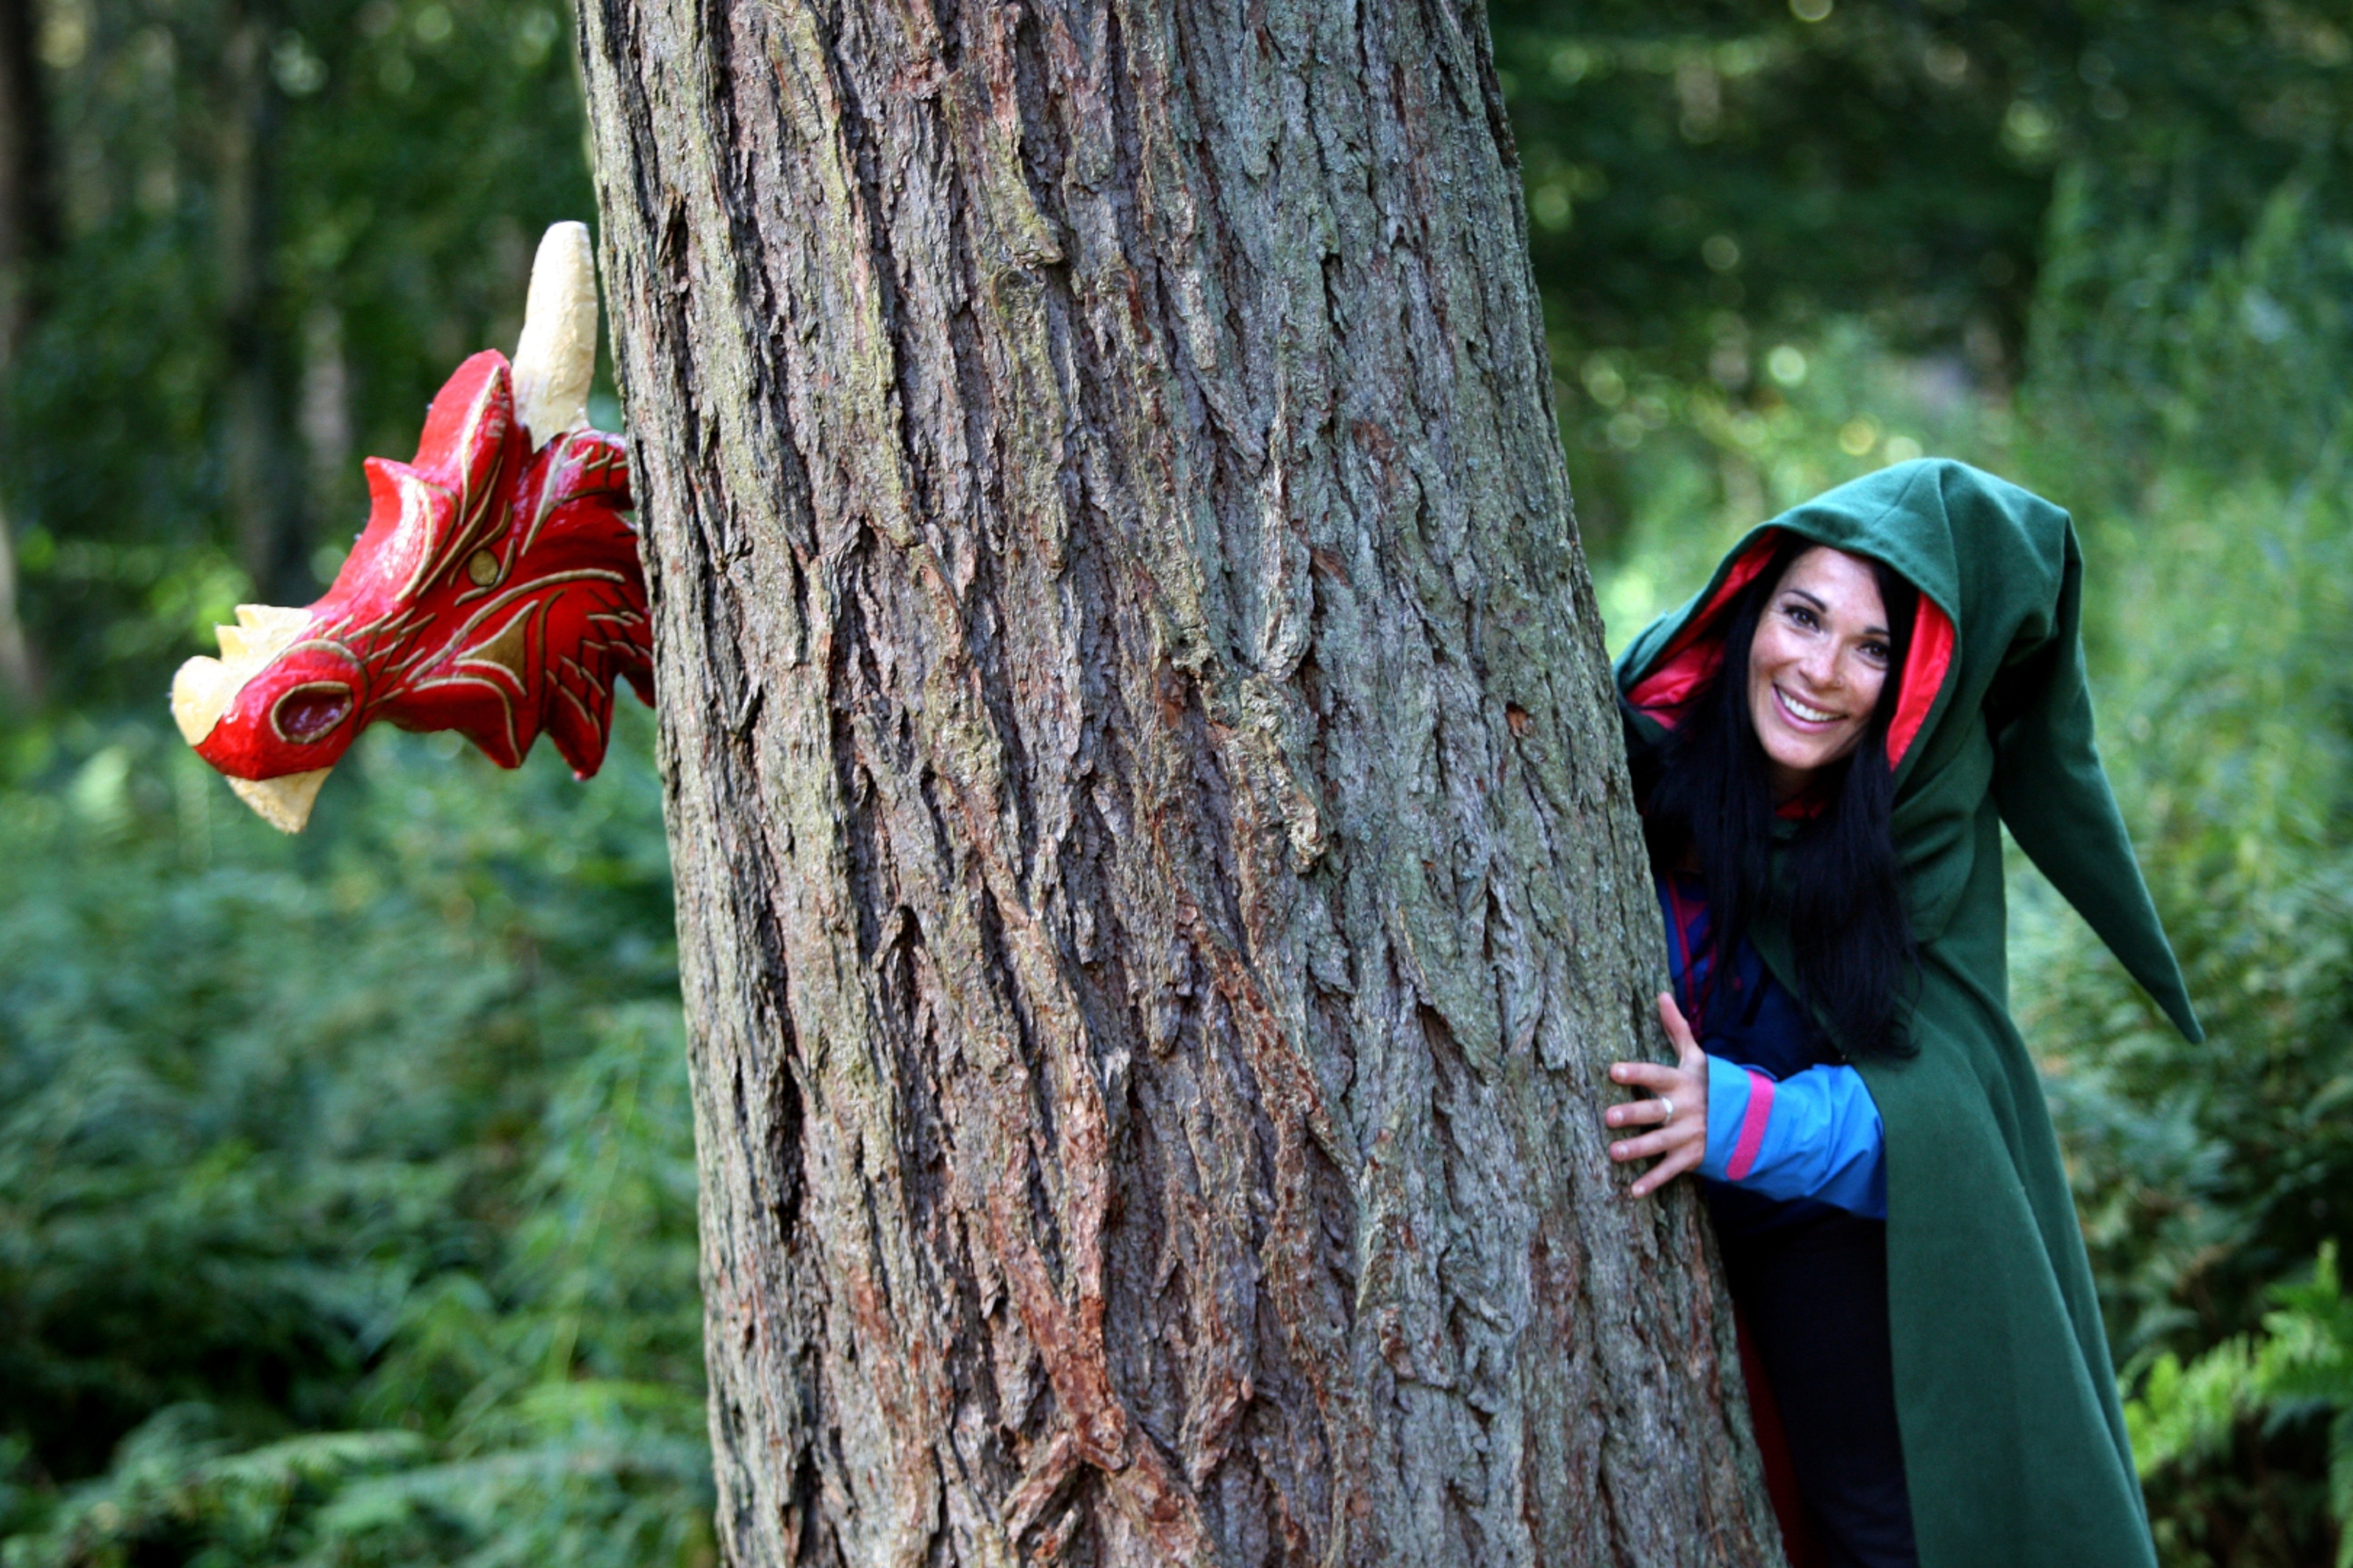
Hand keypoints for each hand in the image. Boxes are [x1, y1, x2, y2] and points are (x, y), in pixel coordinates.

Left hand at [1605, 992, 1709, 1198]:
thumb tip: (1661, 994)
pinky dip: (1653, 1183)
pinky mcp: (1694, 1156)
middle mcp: (1686, 1108)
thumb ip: (1676, 1028)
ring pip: (1660, 1142)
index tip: (1613, 1070)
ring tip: (1614, 1153)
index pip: (1656, 1074)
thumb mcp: (1697, 1057)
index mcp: (1683, 1081)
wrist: (1751, 1119)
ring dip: (1638, 1149)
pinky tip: (1633, 1192)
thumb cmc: (1712, 1082)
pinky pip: (1671, 1171)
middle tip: (1609, 1116)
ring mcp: (1690, 1134)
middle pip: (1655, 1110)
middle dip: (1633, 1114)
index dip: (1636, 1071)